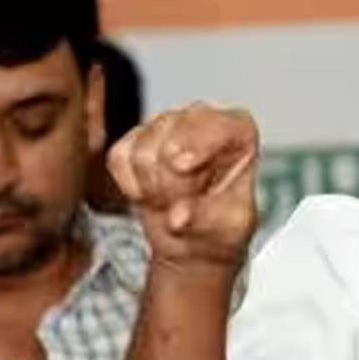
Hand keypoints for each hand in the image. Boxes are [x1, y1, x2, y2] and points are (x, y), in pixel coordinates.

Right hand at [108, 102, 258, 272]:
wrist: (194, 240)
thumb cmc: (222, 224)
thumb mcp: (229, 227)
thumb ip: (206, 218)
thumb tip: (178, 217)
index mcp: (239, 131)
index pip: (223, 124)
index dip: (199, 141)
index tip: (183, 166)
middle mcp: (202, 119)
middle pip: (174, 137)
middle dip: (172, 181)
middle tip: (182, 204)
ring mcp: (165, 124)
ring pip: (143, 152)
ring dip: (153, 188)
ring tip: (171, 200)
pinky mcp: (132, 138)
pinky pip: (120, 159)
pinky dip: (131, 186)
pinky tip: (151, 194)